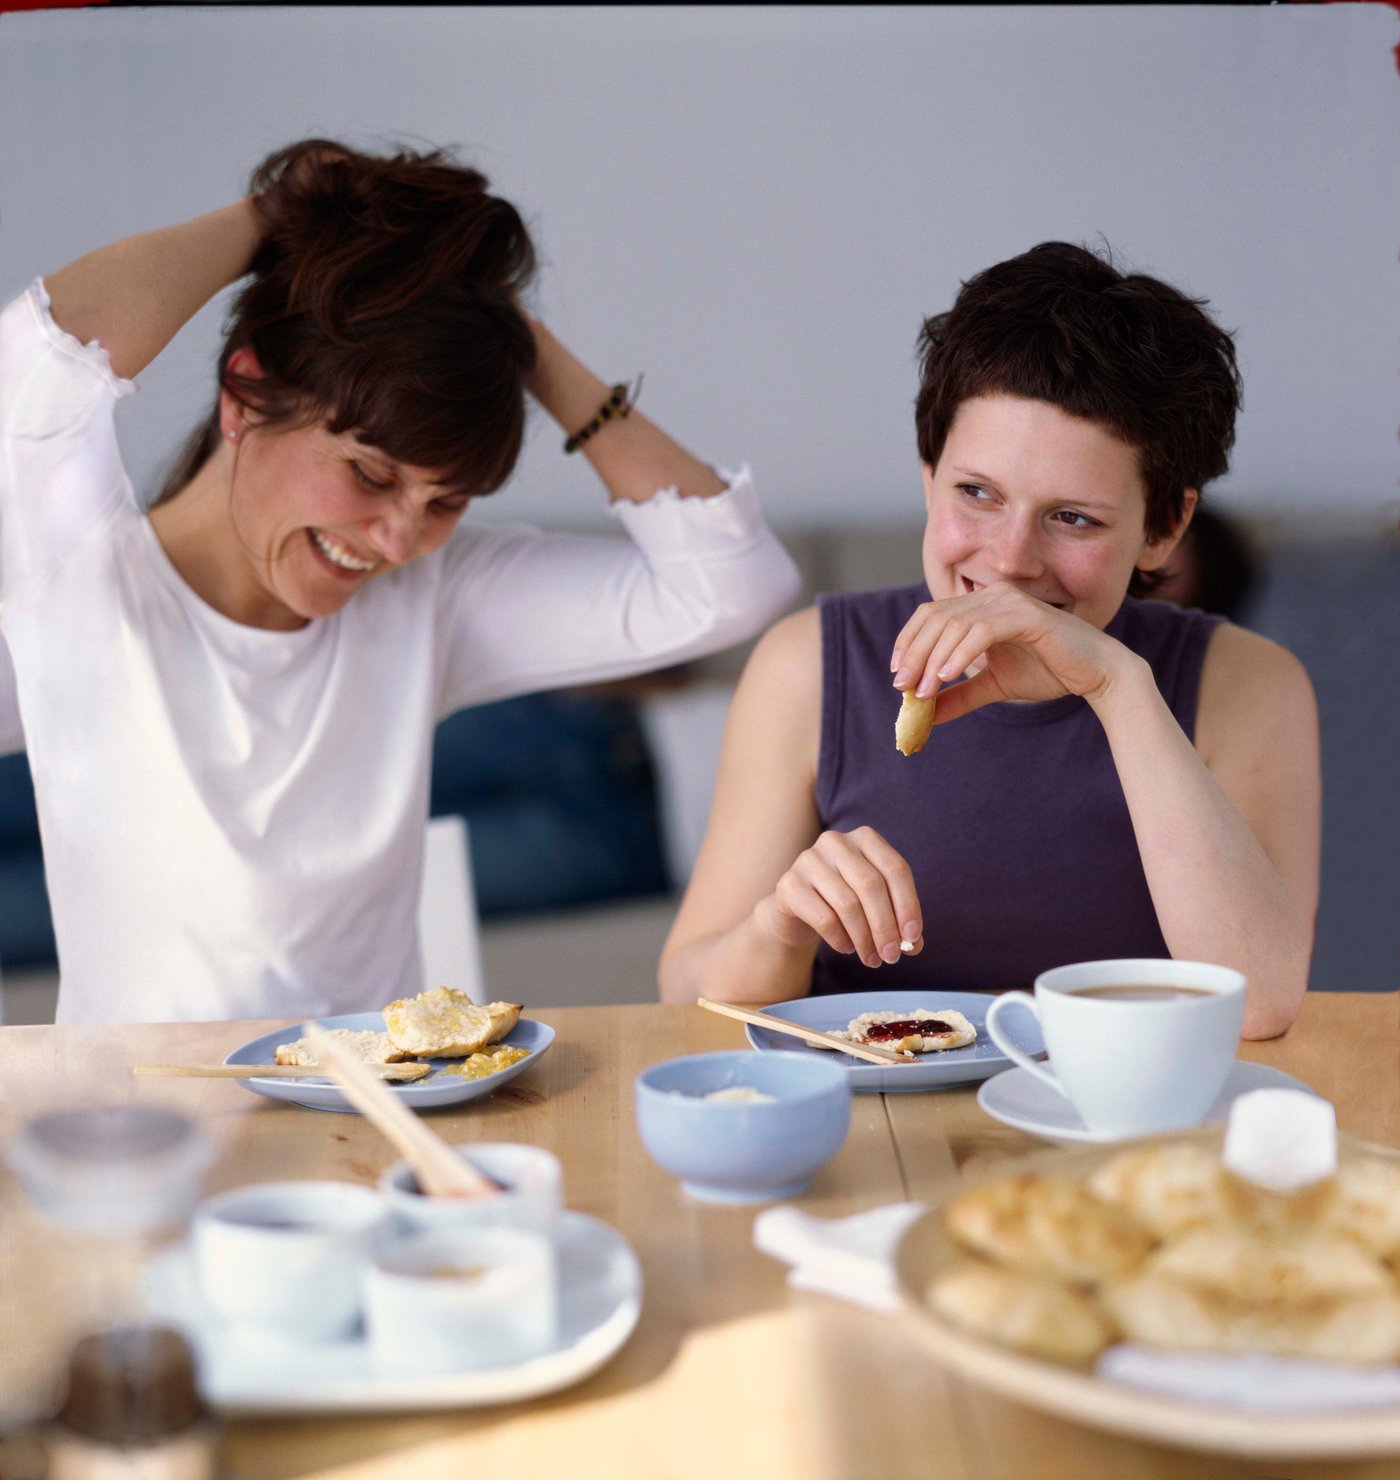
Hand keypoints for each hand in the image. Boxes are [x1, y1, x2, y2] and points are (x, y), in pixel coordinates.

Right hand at [764, 828, 922, 968]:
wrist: (799, 911)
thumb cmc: (845, 904)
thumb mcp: (875, 906)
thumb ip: (897, 921)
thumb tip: (914, 945)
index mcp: (865, 838)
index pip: (895, 869)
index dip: (908, 905)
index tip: (914, 938)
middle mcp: (836, 842)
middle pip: (871, 885)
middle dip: (886, 926)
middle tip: (892, 956)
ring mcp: (809, 860)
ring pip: (848, 904)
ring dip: (865, 939)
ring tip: (872, 959)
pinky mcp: (789, 884)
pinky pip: (824, 918)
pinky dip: (841, 939)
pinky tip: (847, 948)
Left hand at [889, 582, 1128, 721]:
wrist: (1096, 672)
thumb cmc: (1048, 672)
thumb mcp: (994, 685)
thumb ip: (960, 696)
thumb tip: (926, 715)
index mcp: (981, 605)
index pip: (930, 615)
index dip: (908, 642)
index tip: (897, 674)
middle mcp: (992, 595)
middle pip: (936, 618)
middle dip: (914, 655)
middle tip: (902, 687)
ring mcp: (1010, 601)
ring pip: (955, 625)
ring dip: (934, 660)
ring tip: (924, 692)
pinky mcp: (1027, 614)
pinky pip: (982, 631)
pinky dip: (960, 653)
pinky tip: (947, 677)